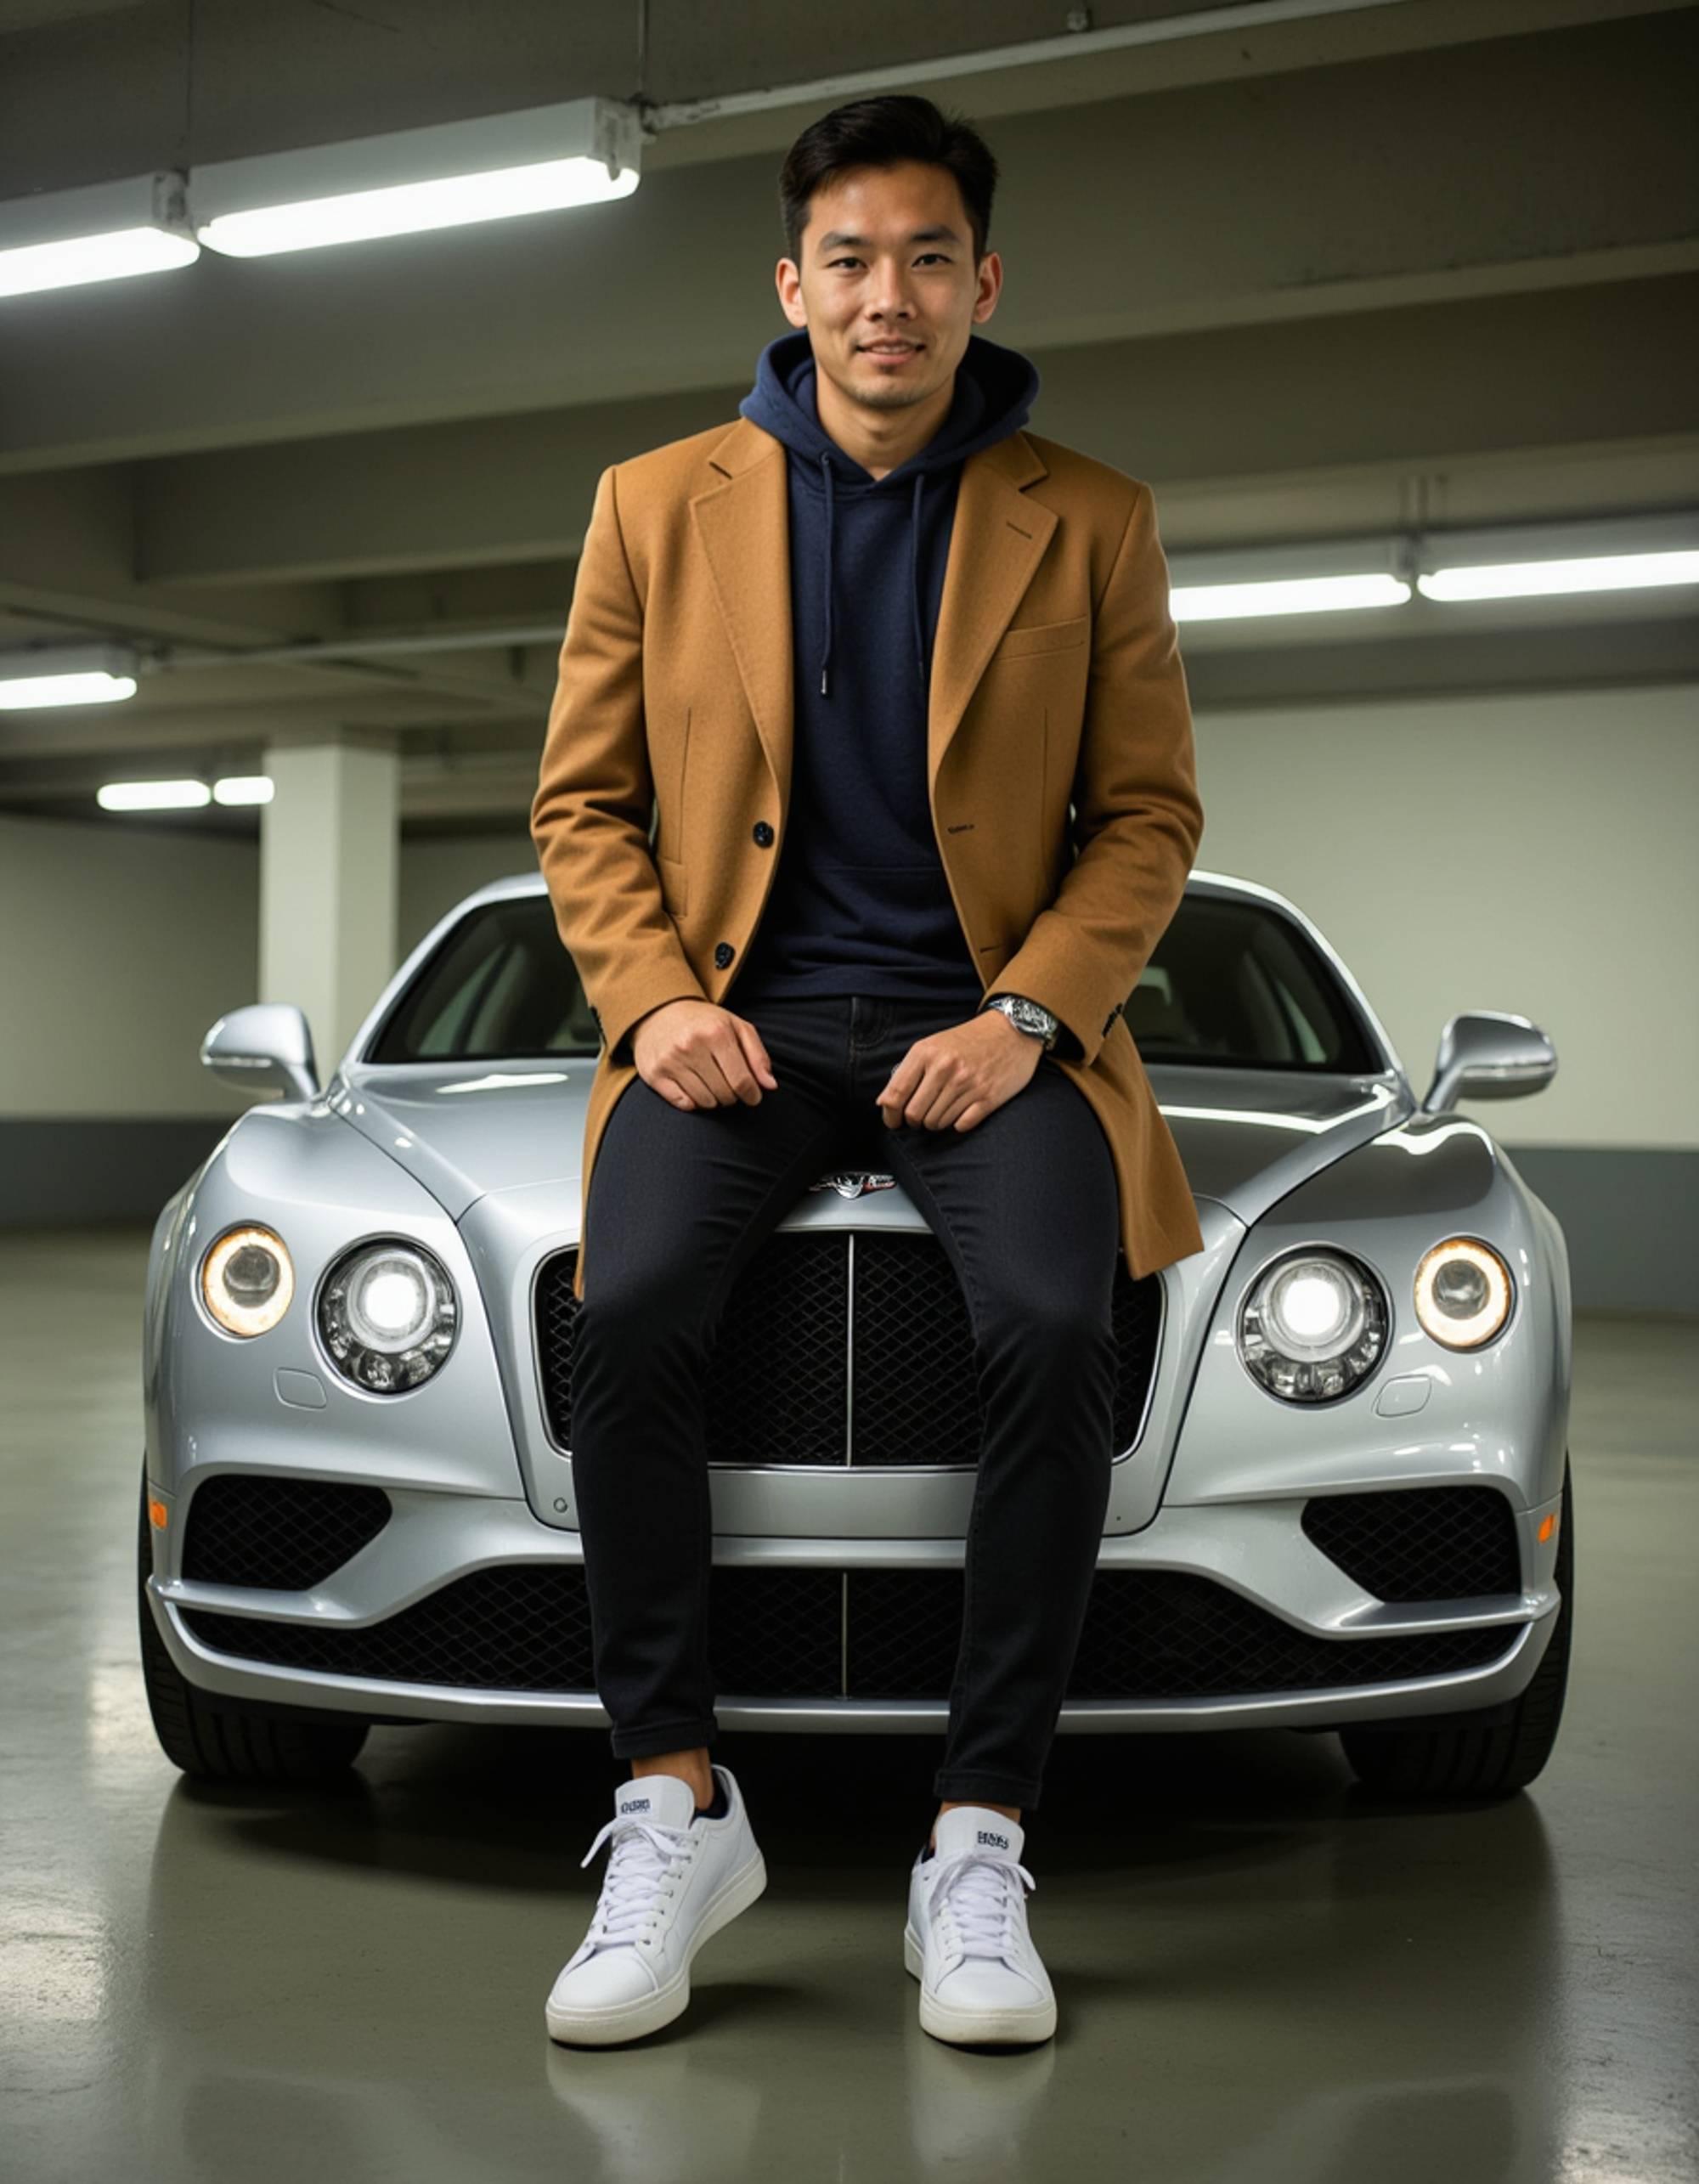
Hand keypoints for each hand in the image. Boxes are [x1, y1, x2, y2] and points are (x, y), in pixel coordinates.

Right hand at [631, 999, 777, 1109]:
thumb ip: (758, 1056)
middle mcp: (691, 1046)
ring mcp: (670, 1060)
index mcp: (716, 1033)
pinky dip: (692, 1102)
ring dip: (713, 1100)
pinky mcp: (654, 1073)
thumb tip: (770, 1086)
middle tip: (729, 1086)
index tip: (753, 1096)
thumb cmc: (705, 1022)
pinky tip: (694, 1088)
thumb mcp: (737, 1027)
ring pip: (705, 1102)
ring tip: (712, 1084)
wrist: (660, 1011)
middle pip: (724, 1094)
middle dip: (732, 1096)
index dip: (752, 1095)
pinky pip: (682, 1103)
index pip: (742, 1081)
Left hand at [875, 1008, 1043, 1132]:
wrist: (1012, 1030)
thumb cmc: (969, 1040)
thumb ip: (908, 1071)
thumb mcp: (933, 1045)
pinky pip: (961, 1125)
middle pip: (915, 1115)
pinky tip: (962, 1110)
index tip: (893, 1121)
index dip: (889, 1115)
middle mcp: (946, 1068)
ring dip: (936, 1122)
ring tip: (943, 1109)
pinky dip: (958, 1123)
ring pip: (937, 1123)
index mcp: (926, 1053)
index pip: (895, 1095)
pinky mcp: (988, 1098)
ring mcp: (968, 1084)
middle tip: (921, 1115)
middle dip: (914, 1121)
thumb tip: (885, 1103)